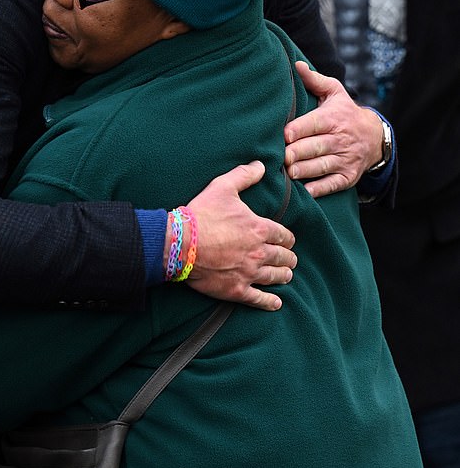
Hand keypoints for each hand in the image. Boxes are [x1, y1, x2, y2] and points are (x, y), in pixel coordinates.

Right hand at [179, 161, 296, 310]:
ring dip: (283, 276)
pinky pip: (260, 299)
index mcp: (260, 228)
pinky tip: (276, 303)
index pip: (285, 236)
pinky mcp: (237, 289)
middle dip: (288, 258)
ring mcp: (249, 272)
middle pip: (284, 258)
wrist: (179, 243)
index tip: (287, 241)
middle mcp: (259, 252)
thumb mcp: (223, 187)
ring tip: (285, 276)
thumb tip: (260, 165)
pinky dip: (270, 302)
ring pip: (276, 277)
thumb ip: (244, 175)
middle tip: (289, 259)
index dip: (287, 238)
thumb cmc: (201, 214)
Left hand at [284, 62, 383, 197]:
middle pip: (315, 147)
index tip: (284, 136)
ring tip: (288, 172)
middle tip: (281, 157)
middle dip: (297, 153)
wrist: (374, 136)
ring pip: (321, 166)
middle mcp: (339, 139)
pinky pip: (333, 184)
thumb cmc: (345, 112)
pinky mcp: (348, 176)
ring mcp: (345, 159)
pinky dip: (320, 189)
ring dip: (304, 171)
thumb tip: (296, 65)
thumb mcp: (334, 92)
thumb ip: (314, 80)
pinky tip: (306, 191)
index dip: (298, 130)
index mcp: (333, 118)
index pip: (313, 124)